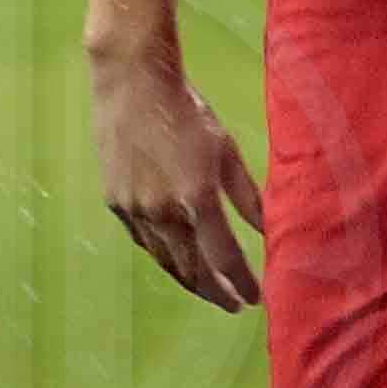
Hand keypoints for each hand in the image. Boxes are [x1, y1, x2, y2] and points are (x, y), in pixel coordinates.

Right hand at [88, 43, 265, 312]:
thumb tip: (271, 230)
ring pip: (164, 259)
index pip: (224, 257)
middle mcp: (161, 211)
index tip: (257, 298)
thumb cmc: (186, 110)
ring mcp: (133, 209)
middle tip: (233, 304)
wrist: (132, 83)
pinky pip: (143, 240)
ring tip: (207, 288)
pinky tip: (174, 257)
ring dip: (188, 279)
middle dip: (214, 291)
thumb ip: (248, 197)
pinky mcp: (115, 200)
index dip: (243, 283)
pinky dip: (162, 254)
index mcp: (195, 197)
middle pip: (191, 269)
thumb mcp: (226, 151)